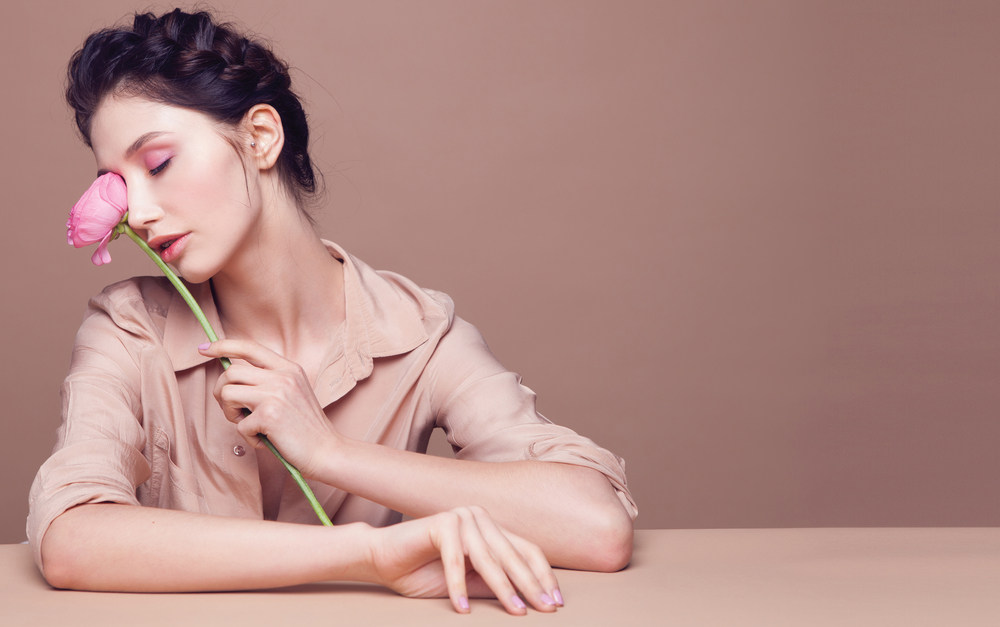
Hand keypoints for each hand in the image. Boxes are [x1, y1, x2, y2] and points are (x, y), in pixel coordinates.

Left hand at [200, 339, 337, 477]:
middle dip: (222, 393)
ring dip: (230, 413)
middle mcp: (283, 376)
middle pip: (230, 372)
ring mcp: (277, 393)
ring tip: (249, 425)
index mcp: (289, 368)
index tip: (203, 350)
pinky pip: (239, 424)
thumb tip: (230, 374)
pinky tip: (264, 440)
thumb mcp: (292, 393)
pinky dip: (247, 436)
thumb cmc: (305, 428)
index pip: (249, 347)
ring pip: (227, 393)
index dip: (223, 346)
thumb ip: (268, 381)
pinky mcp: (270, 415)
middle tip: (235, 412)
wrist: (326, 451)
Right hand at [366, 506, 562, 613]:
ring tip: (516, 611)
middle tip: (544, 607)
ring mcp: (462, 516)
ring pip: (488, 559)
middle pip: (512, 554)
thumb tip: (528, 599)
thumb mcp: (468, 584)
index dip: (542, 575)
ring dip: (503, 589)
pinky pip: (456, 560)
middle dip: (530, 585)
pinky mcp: (443, 522)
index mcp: (490, 528)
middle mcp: (480, 518)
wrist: (381, 560)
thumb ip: (493, 584)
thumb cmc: (423, 572)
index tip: (554, 600)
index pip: (526, 549)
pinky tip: (462, 609)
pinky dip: (458, 587)